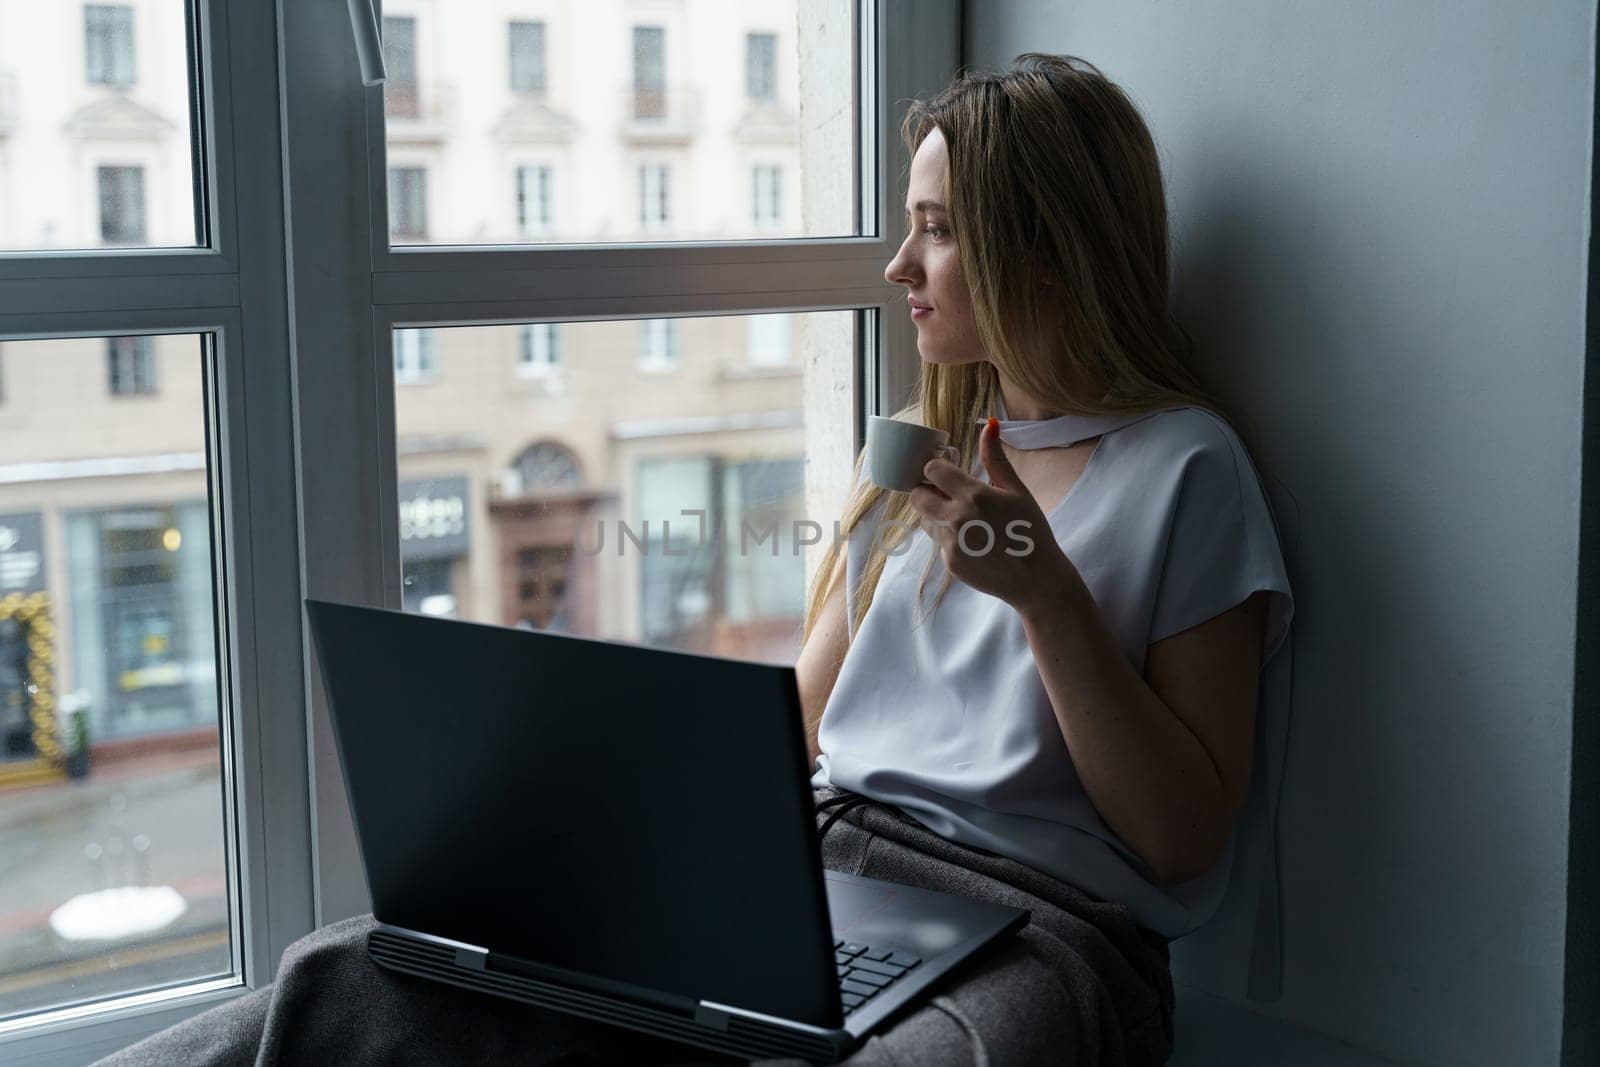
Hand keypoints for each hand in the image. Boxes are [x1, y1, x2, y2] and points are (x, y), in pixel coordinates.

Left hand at [907, 417, 1077, 610]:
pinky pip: (938, 543)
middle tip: (946, 496)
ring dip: (937, 516)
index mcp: (974, 494)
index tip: (946, 473)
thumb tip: (989, 424)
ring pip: (926, 520)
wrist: (1037, 578)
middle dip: (927, 492)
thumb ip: (996, 458)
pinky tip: (975, 543)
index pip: (932, 469)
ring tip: (966, 521)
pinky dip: (950, 540)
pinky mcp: (950, 562)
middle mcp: (957, 518)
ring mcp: (951, 542)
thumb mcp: (1017, 490)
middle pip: (917, 496)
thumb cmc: (1031, 530)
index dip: (937, 468)